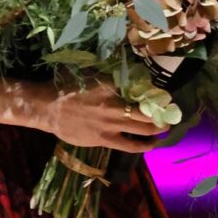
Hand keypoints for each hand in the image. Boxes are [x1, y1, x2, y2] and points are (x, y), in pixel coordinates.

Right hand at [39, 81, 164, 151]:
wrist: (47, 108)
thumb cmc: (65, 86)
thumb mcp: (88, 71)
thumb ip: (109, 73)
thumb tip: (129, 71)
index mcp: (110, 85)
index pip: (142, 87)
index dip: (156, 91)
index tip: (165, 93)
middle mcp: (114, 105)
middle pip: (148, 111)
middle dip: (163, 112)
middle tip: (171, 111)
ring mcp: (110, 125)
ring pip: (143, 129)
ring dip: (157, 129)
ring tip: (165, 128)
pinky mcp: (104, 140)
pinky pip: (129, 146)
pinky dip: (143, 145)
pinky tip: (151, 144)